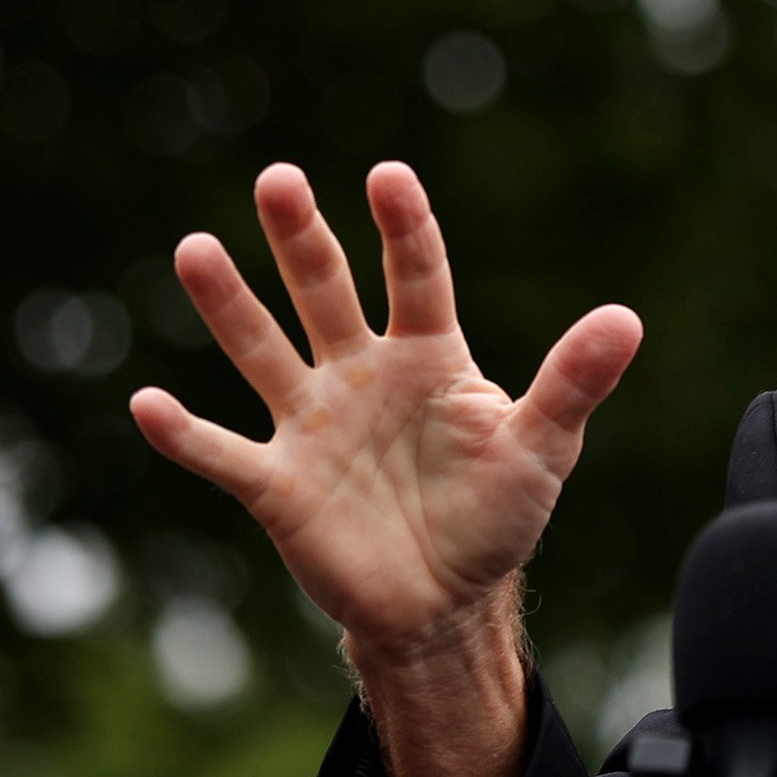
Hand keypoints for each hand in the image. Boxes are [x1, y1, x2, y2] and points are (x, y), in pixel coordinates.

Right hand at [129, 162, 641, 668]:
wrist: (444, 600)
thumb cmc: (496, 514)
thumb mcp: (543, 448)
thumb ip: (574, 383)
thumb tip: (627, 319)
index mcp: (428, 357)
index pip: (416, 278)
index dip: (403, 229)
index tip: (388, 175)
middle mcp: (361, 375)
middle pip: (324, 292)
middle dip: (302, 239)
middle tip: (279, 179)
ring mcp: (313, 425)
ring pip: (263, 351)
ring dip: (229, 305)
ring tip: (196, 249)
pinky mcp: (277, 484)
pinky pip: (222, 453)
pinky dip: (184, 433)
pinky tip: (148, 402)